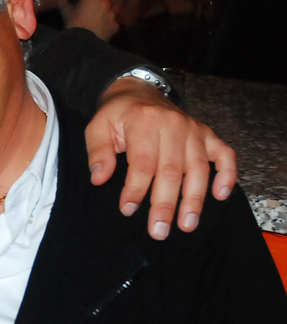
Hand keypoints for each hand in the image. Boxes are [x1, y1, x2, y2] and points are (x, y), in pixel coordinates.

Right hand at [59, 0, 118, 40]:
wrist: (82, 43)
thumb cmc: (73, 24)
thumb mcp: (65, 12)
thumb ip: (63, 2)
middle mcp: (106, 2)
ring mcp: (113, 15)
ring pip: (117, 6)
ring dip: (112, 7)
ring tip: (105, 12)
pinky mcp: (115, 26)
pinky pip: (115, 21)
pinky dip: (111, 22)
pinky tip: (105, 25)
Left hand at [85, 77, 236, 239]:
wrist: (139, 92)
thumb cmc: (118, 115)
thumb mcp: (98, 127)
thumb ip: (98, 153)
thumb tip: (99, 179)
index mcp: (144, 121)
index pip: (142, 163)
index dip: (136, 189)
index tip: (128, 210)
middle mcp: (173, 125)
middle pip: (171, 170)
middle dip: (165, 204)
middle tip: (159, 231)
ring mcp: (194, 130)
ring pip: (198, 169)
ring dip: (194, 200)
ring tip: (187, 225)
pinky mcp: (207, 134)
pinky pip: (224, 155)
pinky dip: (226, 174)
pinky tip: (220, 195)